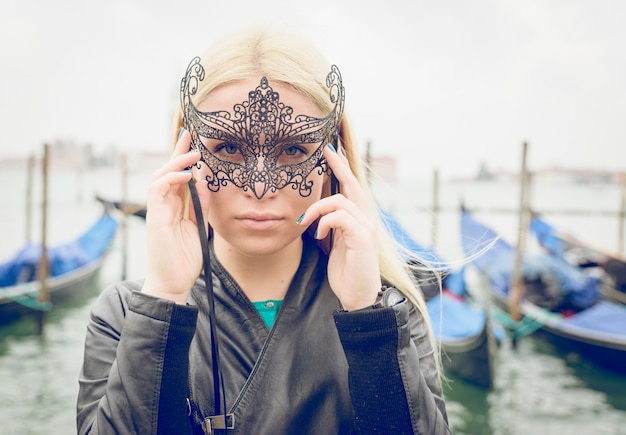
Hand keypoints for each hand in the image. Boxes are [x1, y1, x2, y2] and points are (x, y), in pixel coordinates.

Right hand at [141, 130, 208, 303]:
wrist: (174, 282)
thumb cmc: (185, 258)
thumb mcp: (199, 226)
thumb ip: (201, 205)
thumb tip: (204, 182)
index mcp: (174, 207)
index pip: (178, 176)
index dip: (184, 158)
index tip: (194, 141)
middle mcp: (164, 205)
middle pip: (167, 171)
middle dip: (178, 151)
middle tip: (189, 134)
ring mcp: (157, 210)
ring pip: (161, 176)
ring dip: (176, 162)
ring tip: (193, 153)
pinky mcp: (154, 218)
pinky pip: (158, 190)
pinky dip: (171, 179)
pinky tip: (185, 174)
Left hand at [298, 144, 381, 310]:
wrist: (359, 294)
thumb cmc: (347, 269)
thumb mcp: (335, 242)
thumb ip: (330, 225)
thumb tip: (313, 212)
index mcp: (359, 218)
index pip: (351, 186)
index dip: (341, 167)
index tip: (329, 150)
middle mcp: (366, 218)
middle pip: (353, 183)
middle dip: (339, 165)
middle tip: (326, 151)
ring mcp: (366, 227)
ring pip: (341, 201)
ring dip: (317, 208)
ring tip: (305, 221)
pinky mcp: (362, 237)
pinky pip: (340, 217)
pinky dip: (324, 221)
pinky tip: (318, 234)